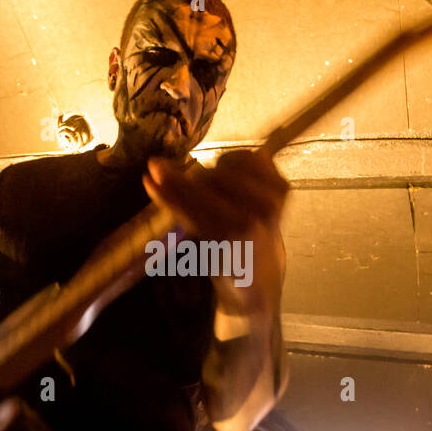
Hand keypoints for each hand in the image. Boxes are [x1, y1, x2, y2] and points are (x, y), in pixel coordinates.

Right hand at [142, 150, 287, 314]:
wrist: (262, 273)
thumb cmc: (224, 261)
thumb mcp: (197, 245)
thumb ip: (179, 211)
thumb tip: (151, 178)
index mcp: (236, 237)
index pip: (196, 203)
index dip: (171, 188)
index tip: (149, 175)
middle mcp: (260, 215)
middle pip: (211, 180)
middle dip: (187, 182)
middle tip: (175, 186)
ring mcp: (274, 198)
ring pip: (227, 166)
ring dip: (211, 174)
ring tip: (209, 193)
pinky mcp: (282, 186)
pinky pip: (247, 157)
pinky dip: (232, 163)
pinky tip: (228, 181)